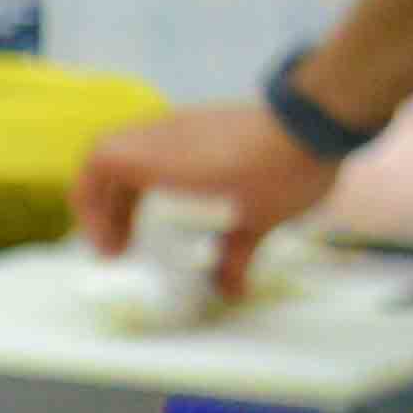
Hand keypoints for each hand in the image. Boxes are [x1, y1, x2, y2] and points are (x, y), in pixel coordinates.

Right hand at [73, 102, 339, 293]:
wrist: (320, 120)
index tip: (111, 250)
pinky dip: (150, 173)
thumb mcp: (259, 219)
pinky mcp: (203, 120)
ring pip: (129, 150)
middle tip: (119, 246)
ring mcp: (183, 123)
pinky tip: (174, 197)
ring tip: (139, 224)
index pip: (99, 167)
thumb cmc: (282, 170)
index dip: (92, 211)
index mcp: (161, 158)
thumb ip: (236, 256)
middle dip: (104, 206)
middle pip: (106, 161)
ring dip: (125, 188)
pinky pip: (155, 145)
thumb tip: (230, 292)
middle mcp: (163, 134)